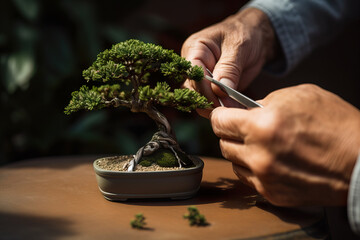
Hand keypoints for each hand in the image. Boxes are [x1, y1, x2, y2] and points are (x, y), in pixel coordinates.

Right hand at [181, 8, 277, 116]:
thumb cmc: (244, 33)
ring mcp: (201, 77)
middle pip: (191, 88)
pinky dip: (222, 107)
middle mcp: (194, 64)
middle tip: (226, 110)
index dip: (202, 88)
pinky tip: (234, 110)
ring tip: (232, 111)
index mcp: (195, 49)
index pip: (192, 72)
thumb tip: (219, 90)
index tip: (217, 100)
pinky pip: (211, 101)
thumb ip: (229, 68)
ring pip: (199, 98)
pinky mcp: (211, 87)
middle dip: (207, 100)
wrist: (255, 36)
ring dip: (214, 107)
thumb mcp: (239, 47)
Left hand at [210, 84, 359, 205]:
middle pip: (222, 143)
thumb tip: (245, 108)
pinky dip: (252, 168)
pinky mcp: (272, 194)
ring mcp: (264, 178)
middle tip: (244, 128)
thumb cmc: (336, 125)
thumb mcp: (299, 96)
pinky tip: (269, 160)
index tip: (224, 114)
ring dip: (241, 152)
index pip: (219, 121)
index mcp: (261, 126)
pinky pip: (248, 178)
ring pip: (233, 162)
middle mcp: (257, 155)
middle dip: (230, 133)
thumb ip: (265, 101)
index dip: (220, 115)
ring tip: (260, 144)